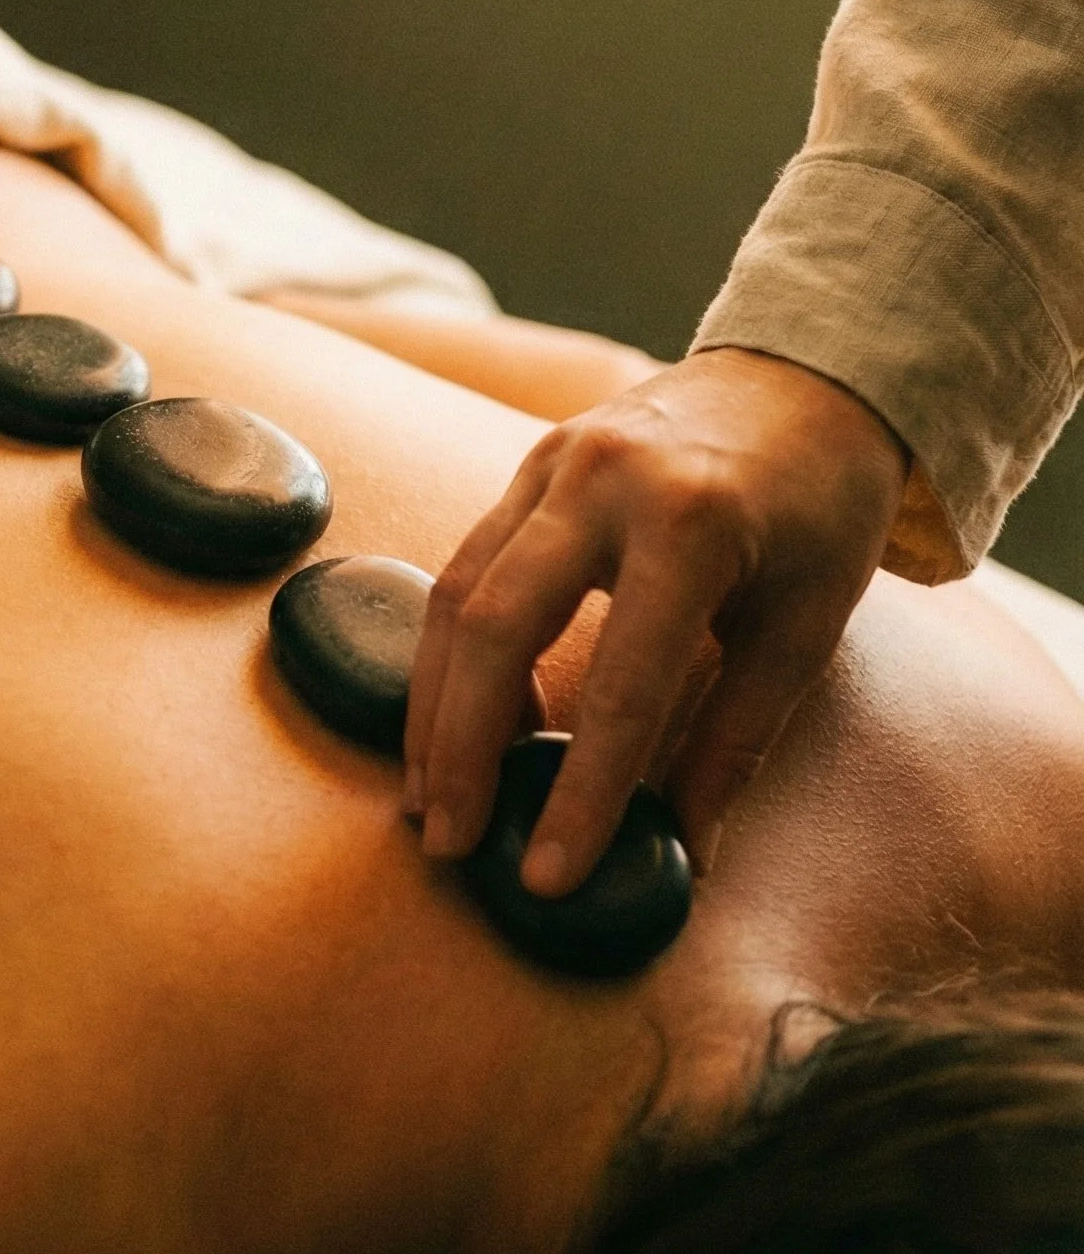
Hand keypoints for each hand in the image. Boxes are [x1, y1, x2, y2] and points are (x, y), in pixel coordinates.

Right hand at [403, 348, 911, 891]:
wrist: (807, 375)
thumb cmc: (821, 509)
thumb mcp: (806, 625)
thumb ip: (736, 737)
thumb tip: (686, 852)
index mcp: (694, 523)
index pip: (621, 684)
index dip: (581, 792)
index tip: (547, 878)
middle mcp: (605, 482)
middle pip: (495, 627)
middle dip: (461, 748)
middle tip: (448, 843)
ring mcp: (554, 462)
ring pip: (455, 594)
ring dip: (432, 706)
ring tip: (431, 798)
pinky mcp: (529, 463)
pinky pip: (465, 564)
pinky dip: (449, 652)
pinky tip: (456, 720)